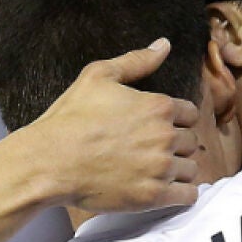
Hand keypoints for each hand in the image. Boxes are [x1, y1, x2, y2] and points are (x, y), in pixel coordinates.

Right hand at [12, 40, 201, 212]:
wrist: (50, 161)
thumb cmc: (70, 118)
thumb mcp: (98, 76)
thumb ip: (136, 60)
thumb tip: (164, 44)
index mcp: (158, 106)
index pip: (190, 114)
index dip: (176, 120)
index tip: (158, 128)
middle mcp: (165, 136)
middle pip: (191, 142)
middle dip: (175, 145)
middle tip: (152, 151)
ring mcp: (161, 168)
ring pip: (191, 169)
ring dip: (178, 170)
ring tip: (156, 171)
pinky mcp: (152, 196)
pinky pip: (188, 196)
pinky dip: (182, 194)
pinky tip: (167, 190)